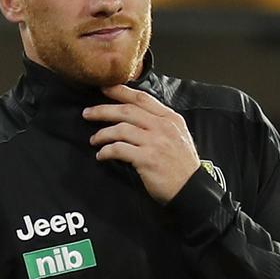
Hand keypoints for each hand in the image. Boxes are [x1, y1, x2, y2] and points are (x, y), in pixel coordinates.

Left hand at [84, 84, 201, 202]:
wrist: (192, 190)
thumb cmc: (182, 165)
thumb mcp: (178, 136)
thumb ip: (159, 123)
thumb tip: (135, 115)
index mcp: (170, 118)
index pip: (141, 98)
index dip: (120, 91)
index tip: (104, 89)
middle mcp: (163, 127)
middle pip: (126, 111)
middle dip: (103, 110)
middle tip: (87, 113)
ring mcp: (155, 143)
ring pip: (120, 130)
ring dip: (102, 134)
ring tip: (94, 139)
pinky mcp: (147, 159)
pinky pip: (119, 150)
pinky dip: (106, 151)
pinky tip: (101, 155)